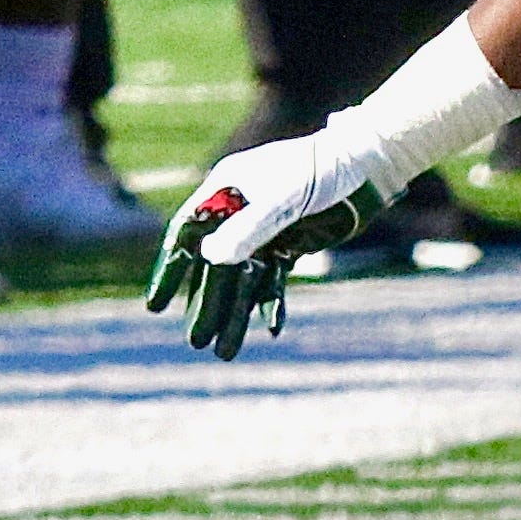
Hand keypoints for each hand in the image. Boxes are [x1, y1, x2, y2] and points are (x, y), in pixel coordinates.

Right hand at [146, 132, 384, 359]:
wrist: (364, 166)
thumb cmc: (317, 171)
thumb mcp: (281, 199)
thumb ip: (248, 228)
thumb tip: (208, 258)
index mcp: (225, 190)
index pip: (187, 234)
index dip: (169, 270)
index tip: (156, 305)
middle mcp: (239, 212)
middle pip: (214, 265)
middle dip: (205, 303)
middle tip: (195, 341)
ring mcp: (264, 230)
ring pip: (243, 279)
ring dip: (234, 313)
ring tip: (225, 352)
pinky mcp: (290, 244)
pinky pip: (273, 280)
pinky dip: (270, 303)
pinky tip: (270, 329)